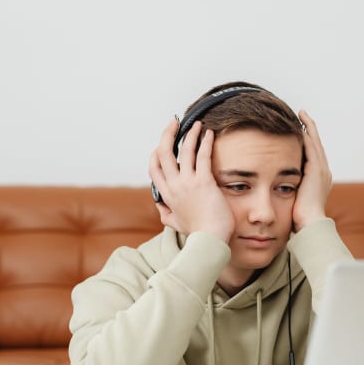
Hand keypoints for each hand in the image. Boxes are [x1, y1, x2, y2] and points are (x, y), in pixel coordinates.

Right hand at [148, 119, 233, 241]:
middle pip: (163, 153)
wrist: (208, 241)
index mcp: (166, 195)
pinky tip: (209, 134)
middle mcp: (173, 186)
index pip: (154, 168)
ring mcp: (187, 183)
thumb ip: (165, 213)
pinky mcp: (204, 182)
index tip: (162, 143)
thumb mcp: (174, 223)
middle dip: (167, 134)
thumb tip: (160, 207)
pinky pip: (202, 156)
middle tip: (174, 123)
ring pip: (183, 150)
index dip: (156, 152)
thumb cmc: (196, 233)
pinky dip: (205, 142)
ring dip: (189, 134)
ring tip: (197, 124)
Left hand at [292, 110, 332, 231]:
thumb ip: (288, 191)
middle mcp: (323, 172)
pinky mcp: (316, 170)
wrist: (310, 225)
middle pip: (316, 145)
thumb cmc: (299, 218)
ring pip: (315, 142)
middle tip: (302, 115)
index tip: (299, 131)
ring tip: (302, 114)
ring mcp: (321, 170)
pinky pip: (312, 147)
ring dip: (308, 127)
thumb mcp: (293, 201)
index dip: (307, 142)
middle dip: (309, 129)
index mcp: (318, 180)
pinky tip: (300, 125)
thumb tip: (275, 190)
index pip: (313, 155)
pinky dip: (307, 134)